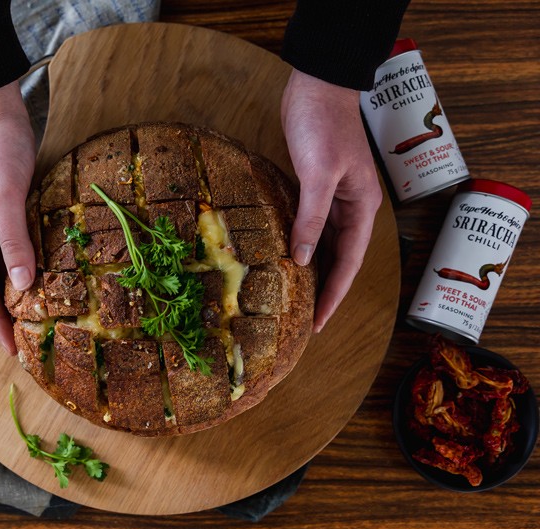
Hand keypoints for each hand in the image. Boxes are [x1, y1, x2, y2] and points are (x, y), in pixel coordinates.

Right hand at [0, 81, 35, 353]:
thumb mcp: (6, 193)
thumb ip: (13, 238)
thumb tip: (22, 283)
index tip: (11, 348)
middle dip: (2, 315)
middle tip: (25, 345)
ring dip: (12, 296)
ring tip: (32, 322)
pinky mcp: (2, 212)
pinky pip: (10, 250)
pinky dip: (22, 269)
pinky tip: (38, 281)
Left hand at [281, 69, 381, 332]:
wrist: (317, 84)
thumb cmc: (323, 125)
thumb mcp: (318, 174)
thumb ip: (311, 218)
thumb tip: (302, 260)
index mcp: (361, 208)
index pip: (348, 263)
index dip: (334, 294)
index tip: (320, 322)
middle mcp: (351, 208)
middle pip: (339, 259)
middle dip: (326, 290)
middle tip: (307, 320)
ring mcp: (334, 198)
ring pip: (326, 245)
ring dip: (315, 271)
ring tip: (299, 299)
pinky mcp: (316, 188)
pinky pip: (312, 227)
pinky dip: (303, 245)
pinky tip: (290, 259)